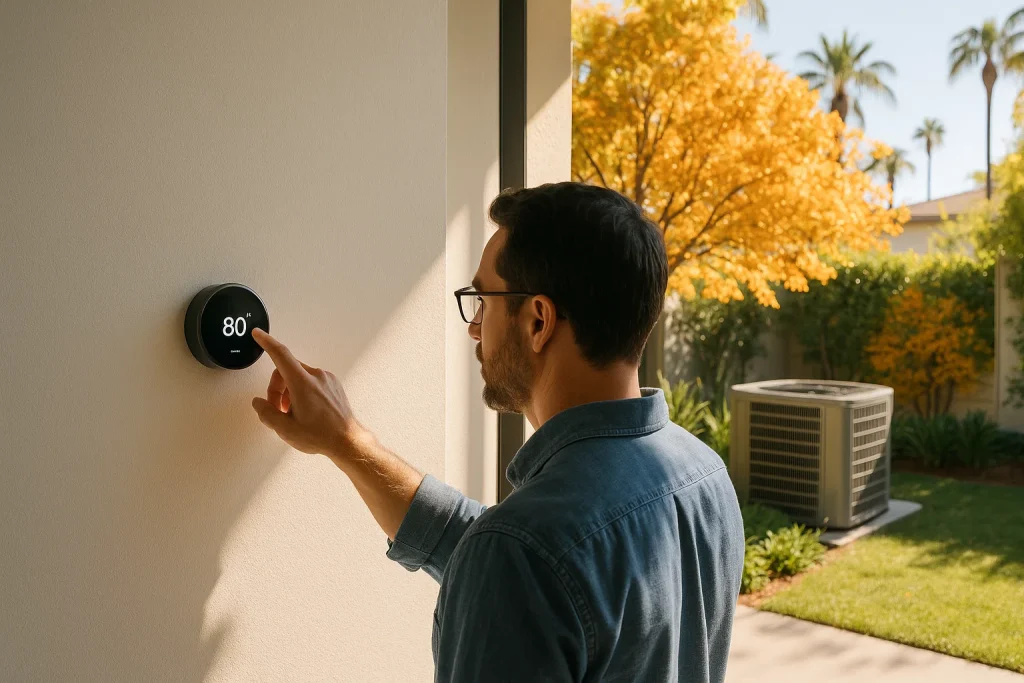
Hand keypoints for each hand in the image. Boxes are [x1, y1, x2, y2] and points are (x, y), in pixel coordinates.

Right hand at [250, 328, 364, 456]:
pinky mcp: (334, 385)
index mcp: (302, 383)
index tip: (258, 334)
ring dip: (289, 391)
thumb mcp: (285, 429)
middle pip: (286, 370)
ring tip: (292, 414)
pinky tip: (305, 411)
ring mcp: (327, 379)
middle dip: (277, 388)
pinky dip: (302, 391)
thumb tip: (258, 402)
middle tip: (277, 409)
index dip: (267, 343)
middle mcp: (316, 376)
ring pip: (299, 376)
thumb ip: (267, 413)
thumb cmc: (320, 436)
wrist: (348, 441)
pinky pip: (312, 381)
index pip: (281, 355)